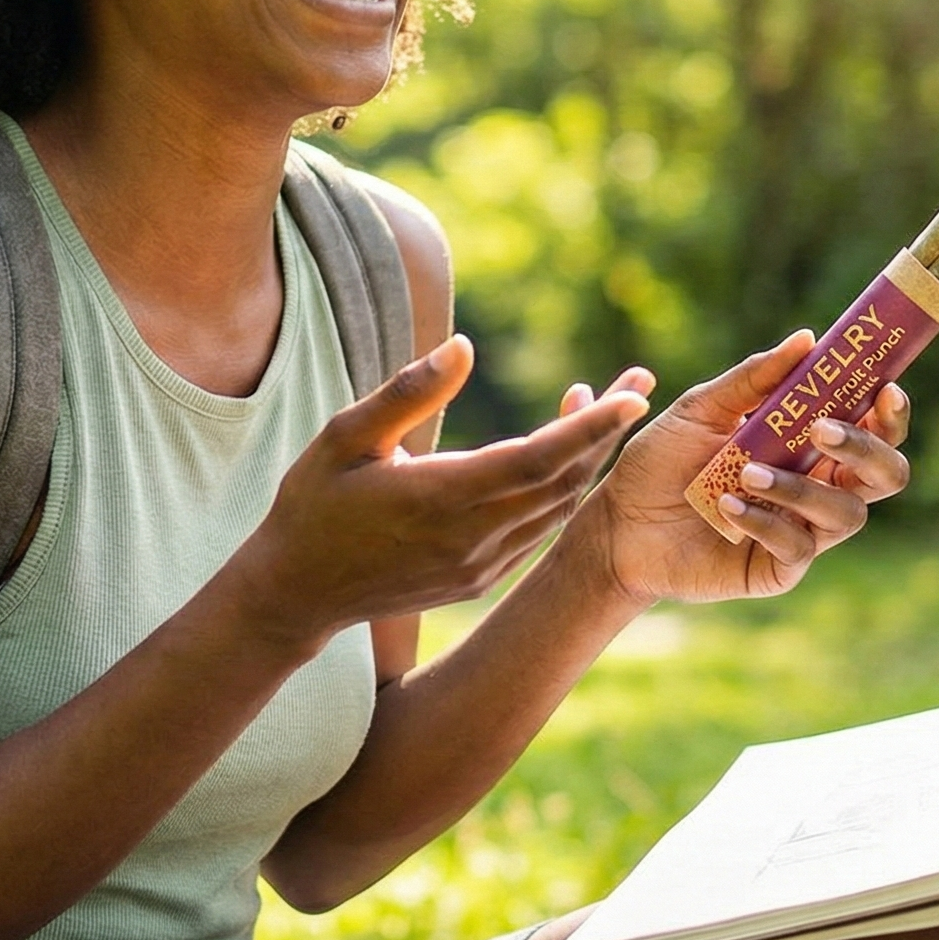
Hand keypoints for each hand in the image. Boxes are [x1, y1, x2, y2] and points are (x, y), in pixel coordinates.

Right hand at [225, 334, 650, 651]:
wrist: (297, 592)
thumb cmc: (313, 504)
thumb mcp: (344, 436)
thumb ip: (407, 393)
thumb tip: (464, 346)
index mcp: (441, 497)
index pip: (537, 458)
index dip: (590, 427)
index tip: (633, 397)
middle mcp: (472, 537)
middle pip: (562, 480)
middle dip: (607, 431)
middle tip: (641, 383)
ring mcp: (481, 564)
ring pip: (556, 507)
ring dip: (590, 458)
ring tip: (615, 408)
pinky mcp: (479, 578)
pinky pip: (538, 529)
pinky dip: (562, 489)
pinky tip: (567, 455)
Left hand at [568, 332, 911, 605]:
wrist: (616, 521)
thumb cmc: (660, 460)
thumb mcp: (702, 409)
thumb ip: (754, 378)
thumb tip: (806, 339)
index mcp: (810, 444)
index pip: (875, 430)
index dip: (890, 414)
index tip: (884, 390)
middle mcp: (818, 487)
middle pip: (886, 475)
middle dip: (867, 450)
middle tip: (823, 430)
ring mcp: (802, 530)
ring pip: (846, 513)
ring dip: (802, 488)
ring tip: (747, 472)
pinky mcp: (777, 568)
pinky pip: (797, 547)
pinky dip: (766, 521)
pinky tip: (727, 506)